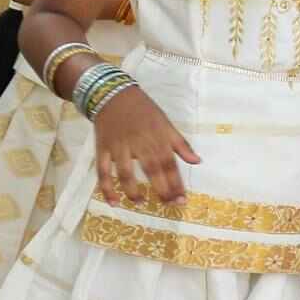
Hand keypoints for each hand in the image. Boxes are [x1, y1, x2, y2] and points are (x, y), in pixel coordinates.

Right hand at [90, 88, 201, 204]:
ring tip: (141, 204)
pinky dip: (106, 188)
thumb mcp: (165, 123)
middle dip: (161, 190)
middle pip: (151, 169)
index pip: (169, 164)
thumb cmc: (143, 110)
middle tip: (168, 205)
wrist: (112, 94)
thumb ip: (180, 144)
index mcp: (156, 138)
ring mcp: (118, 147)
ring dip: (133, 191)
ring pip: (125, 173)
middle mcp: (139, 144)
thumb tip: (197, 162)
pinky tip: (114, 202)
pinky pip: (102, 171)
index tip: (182, 200)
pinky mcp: (102, 149)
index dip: (176, 183)